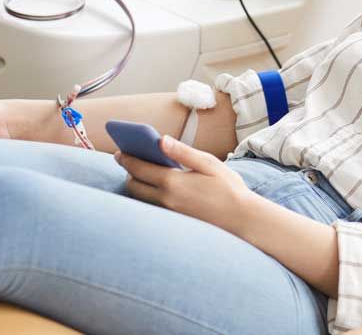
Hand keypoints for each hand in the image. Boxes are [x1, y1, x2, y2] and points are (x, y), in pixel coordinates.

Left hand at [115, 135, 255, 232]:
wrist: (242, 219)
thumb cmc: (229, 188)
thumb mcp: (208, 163)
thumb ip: (182, 152)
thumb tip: (160, 139)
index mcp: (173, 182)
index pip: (139, 168)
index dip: (127, 158)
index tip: (119, 151)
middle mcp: (166, 200)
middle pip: (134, 185)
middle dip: (129, 172)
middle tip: (127, 160)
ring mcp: (169, 213)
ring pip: (141, 198)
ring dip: (137, 184)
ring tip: (140, 171)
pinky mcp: (174, 221)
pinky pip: (152, 206)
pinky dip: (147, 195)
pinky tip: (155, 186)